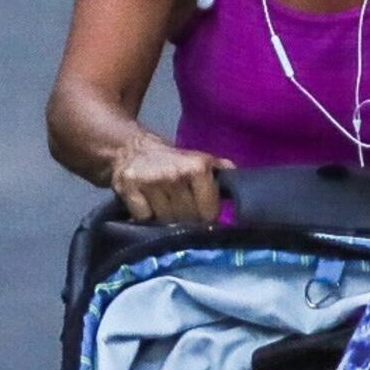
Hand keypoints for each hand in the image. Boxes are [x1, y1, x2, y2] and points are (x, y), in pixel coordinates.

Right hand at [107, 134, 222, 225]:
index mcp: (198, 168)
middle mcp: (175, 174)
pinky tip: (146, 205)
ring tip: (163, 206)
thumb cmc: (171, 160)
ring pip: (166, 222)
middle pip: (188, 220)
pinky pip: (144, 219)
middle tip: (180, 209)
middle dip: (186, 220)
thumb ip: (222, 171)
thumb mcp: (200, 160)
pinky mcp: (128, 189)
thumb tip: (241, 183)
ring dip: (165, 220)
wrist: (131, 147)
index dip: (206, 216)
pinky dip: (145, 217)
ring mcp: (151, 182)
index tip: (200, 211)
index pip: (209, 213)